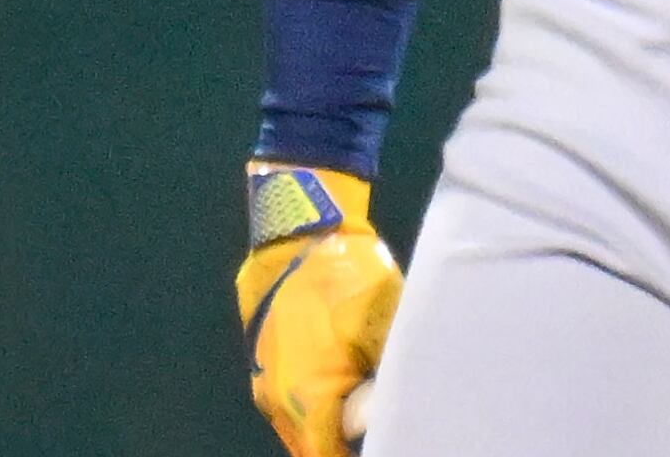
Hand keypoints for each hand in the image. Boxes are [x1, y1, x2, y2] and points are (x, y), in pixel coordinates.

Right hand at [240, 165, 399, 456]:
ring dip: (325, 421)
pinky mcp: (262, 364)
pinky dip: (311, 402)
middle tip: (375, 423)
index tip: (389, 439)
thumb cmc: (345, 278)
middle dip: (341, 439)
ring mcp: (265, 382)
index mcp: (309, 397)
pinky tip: (338, 387)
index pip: (329, 453)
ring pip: (298, 424)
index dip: (358, 450)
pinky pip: (288, 400)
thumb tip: (406, 398)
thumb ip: (390, 373)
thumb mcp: (384, 325)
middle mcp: (279, 399)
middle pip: (311, 444)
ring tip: (359, 410)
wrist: (297, 234)